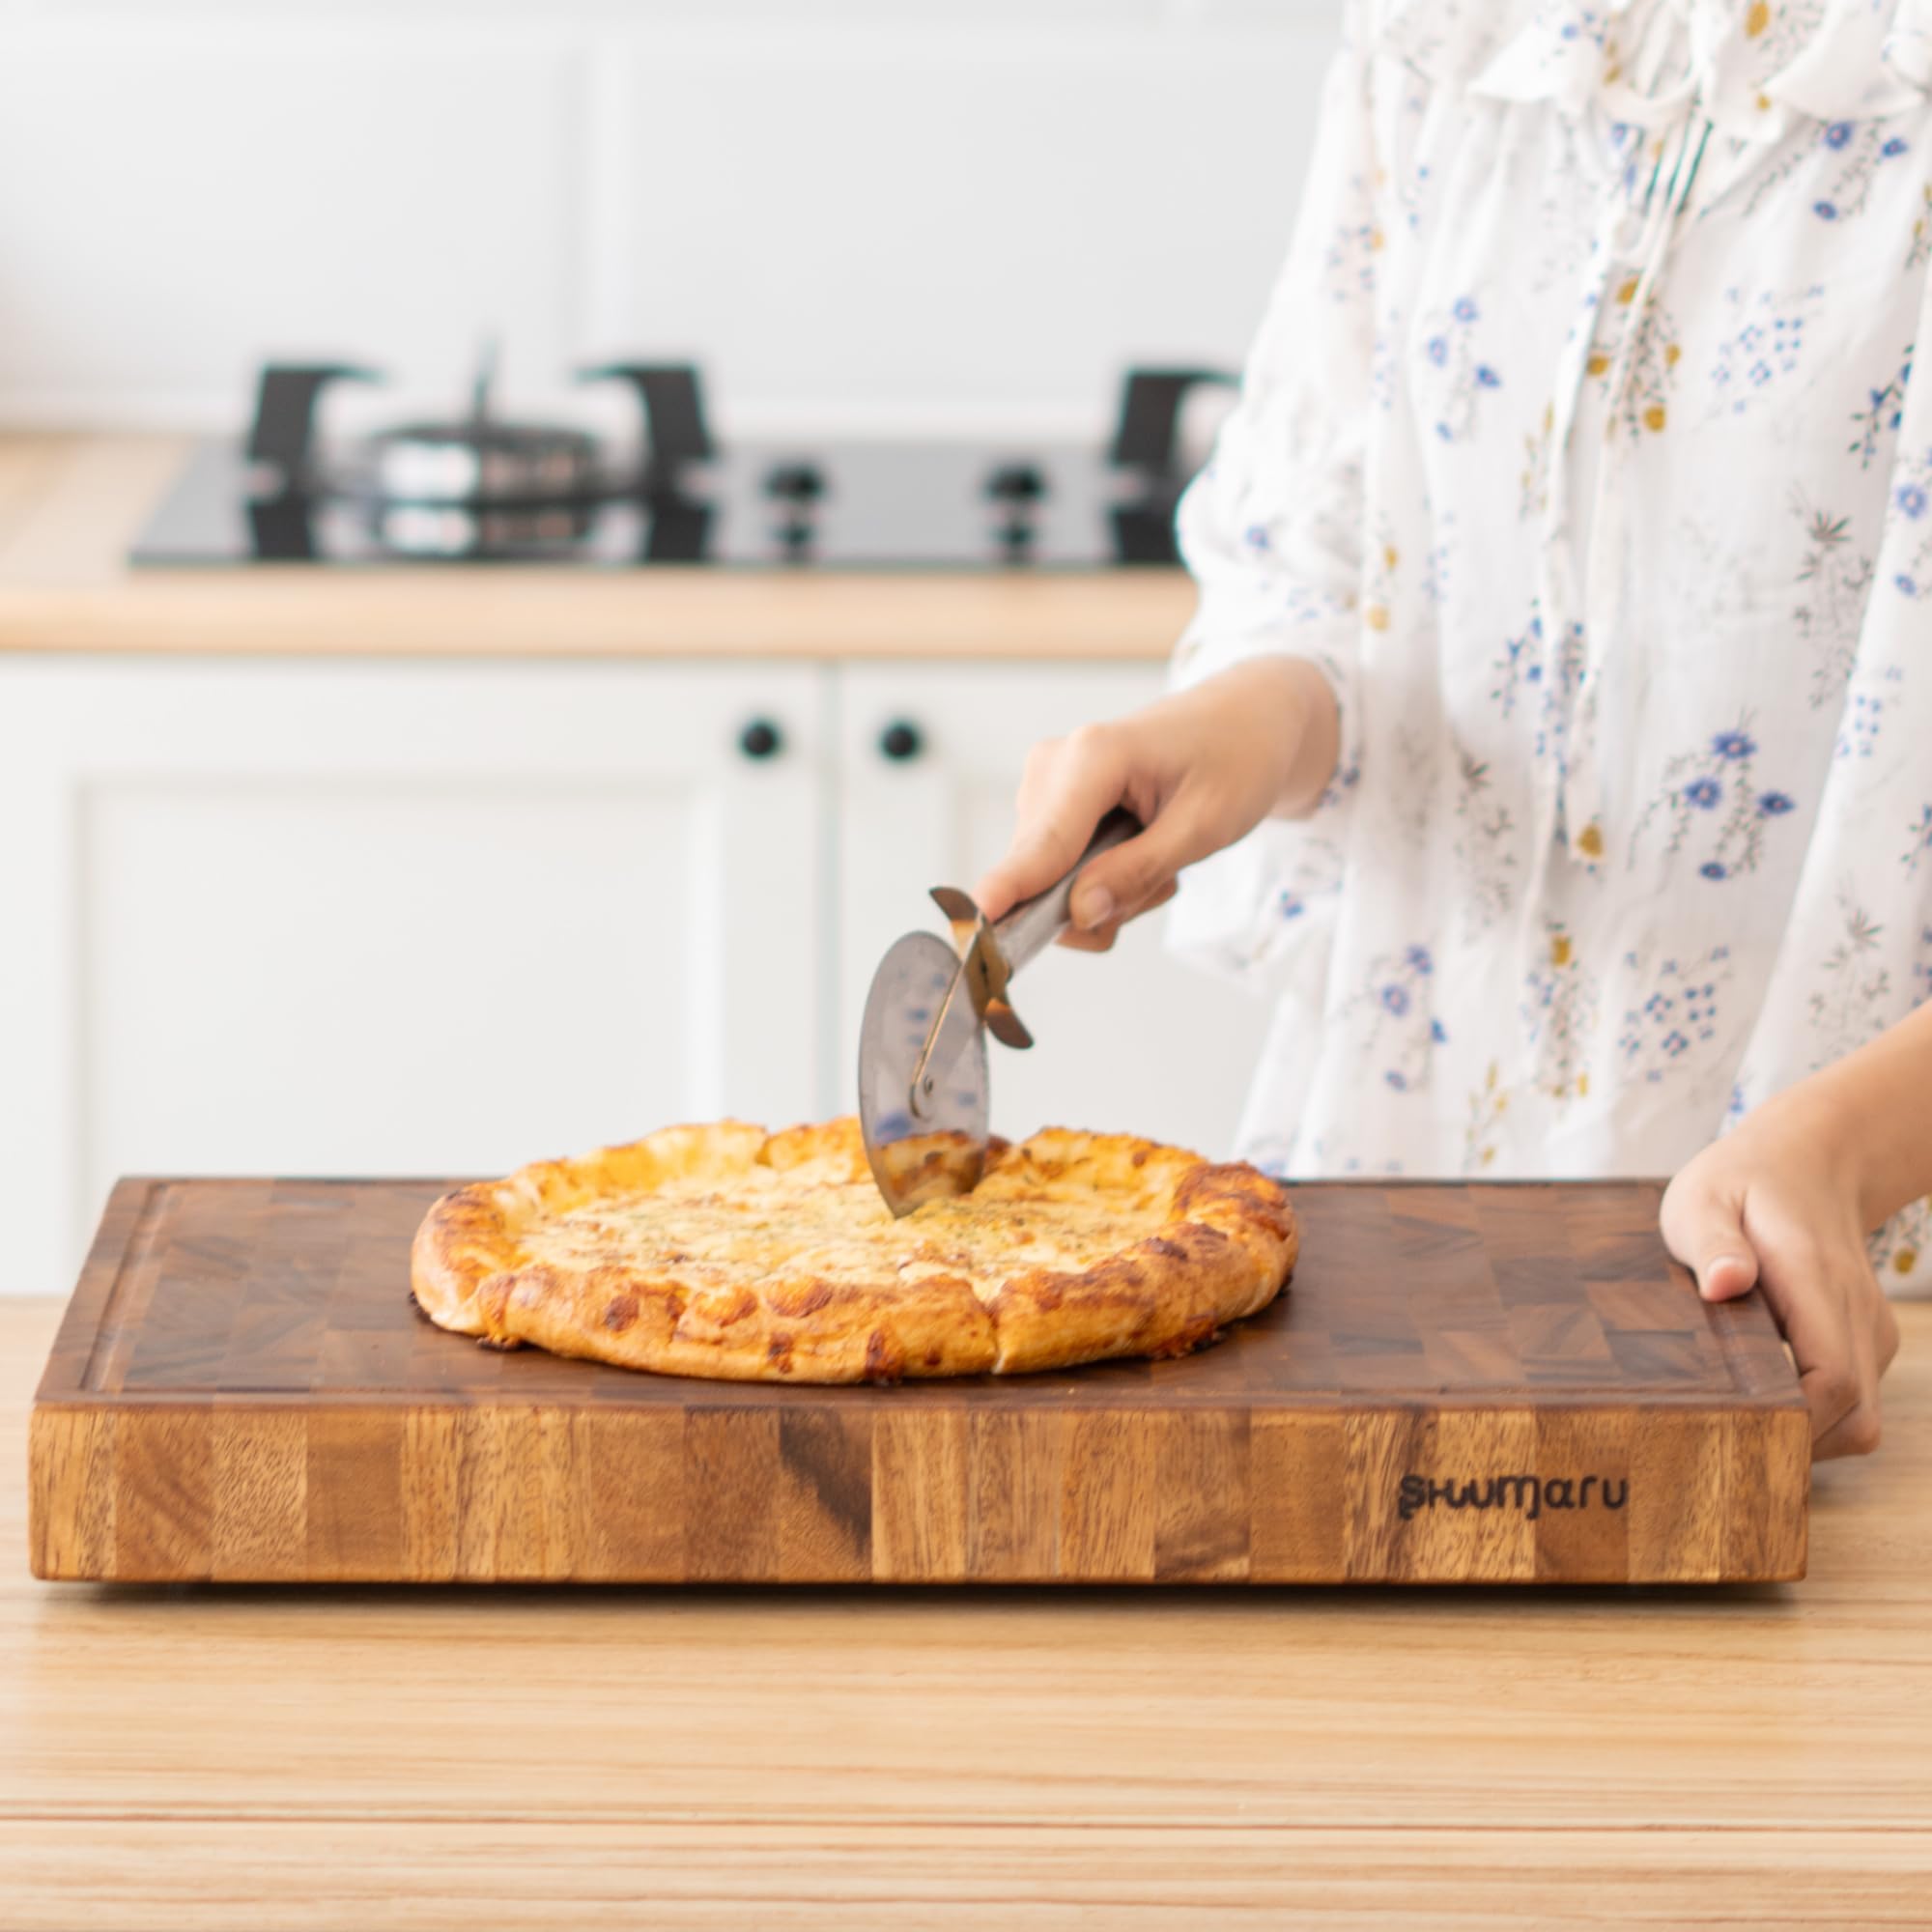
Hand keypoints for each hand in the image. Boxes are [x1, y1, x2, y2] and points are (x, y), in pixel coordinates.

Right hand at [972, 655, 1338, 951]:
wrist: (1243, 720)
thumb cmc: (1234, 758)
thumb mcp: (1206, 825)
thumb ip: (1138, 872)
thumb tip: (1078, 916)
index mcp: (1093, 757)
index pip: (1044, 843)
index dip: (1012, 891)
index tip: (976, 929)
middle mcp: (1054, 767)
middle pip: (1044, 874)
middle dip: (1100, 900)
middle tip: (1165, 881)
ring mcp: (1046, 785)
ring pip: (1052, 880)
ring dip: (1109, 890)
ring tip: (1161, 851)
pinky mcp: (1050, 802)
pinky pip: (1059, 870)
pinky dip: (1102, 878)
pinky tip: (1140, 848)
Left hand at [1661, 1085, 1900, 1458]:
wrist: (1806, 1161)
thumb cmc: (1743, 1183)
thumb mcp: (1703, 1199)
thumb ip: (1712, 1242)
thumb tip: (1725, 1283)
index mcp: (1816, 1281)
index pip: (1832, 1380)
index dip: (1795, 1423)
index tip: (1738, 1432)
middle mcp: (1857, 1313)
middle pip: (1855, 1418)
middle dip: (1798, 1447)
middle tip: (1727, 1446)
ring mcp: (1869, 1330)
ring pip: (1861, 1420)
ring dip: (1809, 1437)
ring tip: (1741, 1426)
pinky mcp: (1866, 1341)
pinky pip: (1855, 1403)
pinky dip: (1817, 1418)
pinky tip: (1765, 1401)